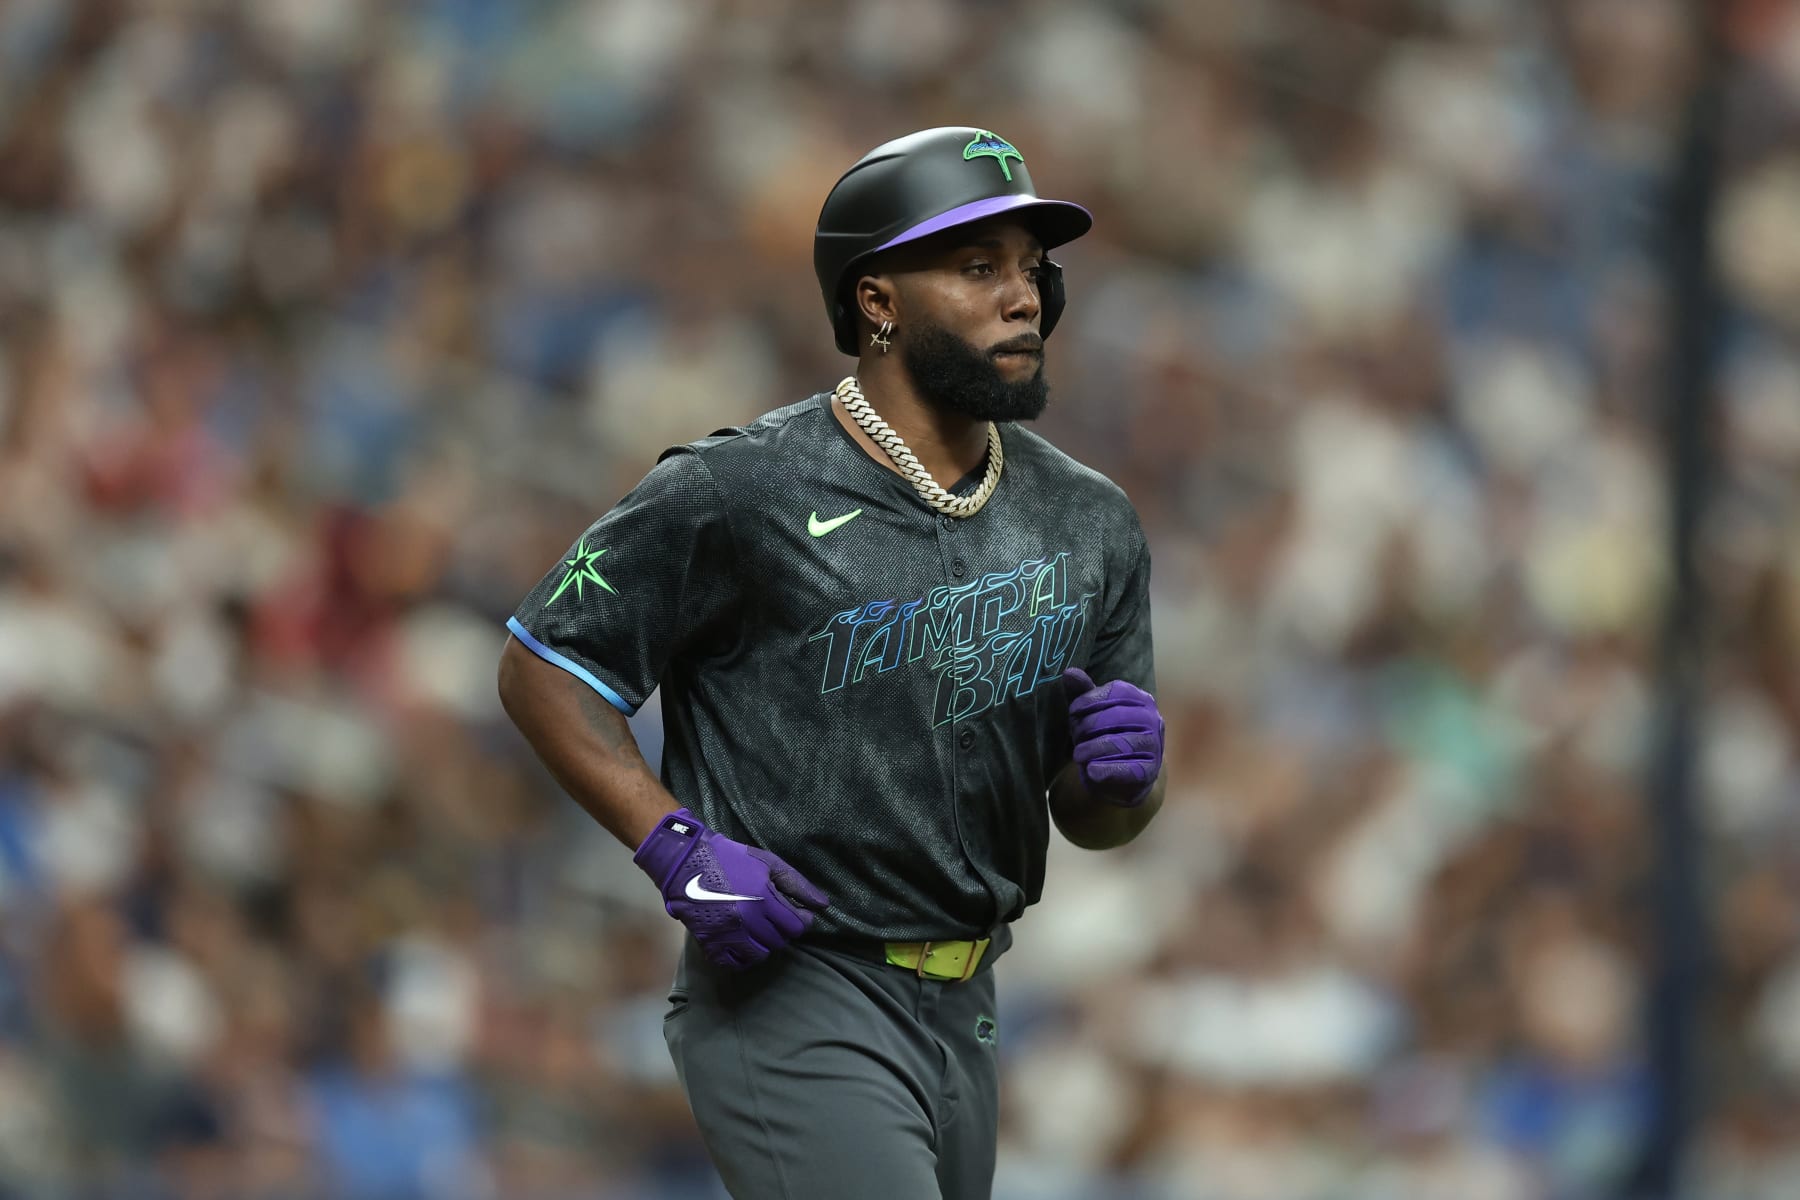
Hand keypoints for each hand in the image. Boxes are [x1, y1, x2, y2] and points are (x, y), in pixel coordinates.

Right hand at [633, 809, 829, 968]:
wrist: (687, 861)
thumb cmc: (731, 858)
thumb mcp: (768, 862)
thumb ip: (797, 884)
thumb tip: (823, 905)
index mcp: (763, 898)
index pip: (796, 926)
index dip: (800, 920)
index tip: (796, 913)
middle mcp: (747, 919)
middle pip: (779, 941)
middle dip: (782, 931)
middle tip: (774, 917)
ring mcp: (727, 933)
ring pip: (760, 955)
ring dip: (764, 944)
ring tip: (759, 928)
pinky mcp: (709, 942)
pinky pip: (734, 963)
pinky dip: (742, 957)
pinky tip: (743, 943)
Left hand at [1061, 668, 1163, 806]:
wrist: (1121, 777)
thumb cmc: (1104, 736)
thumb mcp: (1090, 712)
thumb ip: (1081, 692)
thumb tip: (1069, 672)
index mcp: (1141, 699)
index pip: (1115, 691)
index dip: (1089, 700)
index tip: (1073, 713)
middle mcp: (1153, 719)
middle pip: (1115, 716)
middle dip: (1088, 726)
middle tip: (1075, 737)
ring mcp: (1154, 745)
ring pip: (1119, 743)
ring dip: (1092, 749)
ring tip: (1078, 755)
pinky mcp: (1150, 771)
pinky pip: (1127, 769)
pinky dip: (1106, 769)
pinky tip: (1091, 770)